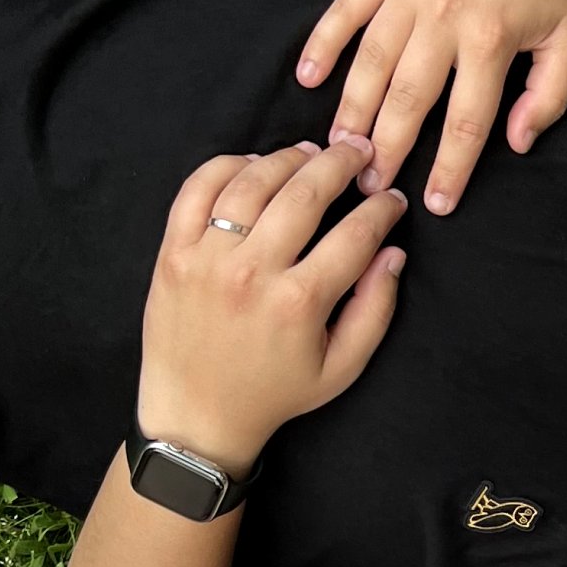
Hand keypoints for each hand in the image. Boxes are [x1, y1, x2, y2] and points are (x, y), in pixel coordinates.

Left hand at [137, 142, 408, 474]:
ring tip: (310, 153)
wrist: (196, 415)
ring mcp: (206, 259)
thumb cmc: (275, 394)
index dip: (382, 210)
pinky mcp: (172, 253)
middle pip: (305, 193)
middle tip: (360, 151)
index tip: (393, 199)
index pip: (355, 235)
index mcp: (299, 303)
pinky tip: (253, 163)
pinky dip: (227, 165)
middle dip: (341, 164)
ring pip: (252, 182)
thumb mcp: (342, 367)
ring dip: (288, 158)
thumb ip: (375, 310)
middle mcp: (252, 273)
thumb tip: (393, 253)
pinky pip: (197, 189)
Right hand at [298, 0, 566, 213]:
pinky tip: (307, 77)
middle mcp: (445, 16)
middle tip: (368, 186)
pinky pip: (345, 8)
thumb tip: (516, 144)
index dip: (450, 168)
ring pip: (371, 60)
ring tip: (338, 148)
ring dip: (351, 108)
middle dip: (386, 149)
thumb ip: (550, 96)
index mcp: (492, 40)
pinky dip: (323, 41)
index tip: (435, 205)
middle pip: (408, 98)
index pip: (467, 121)